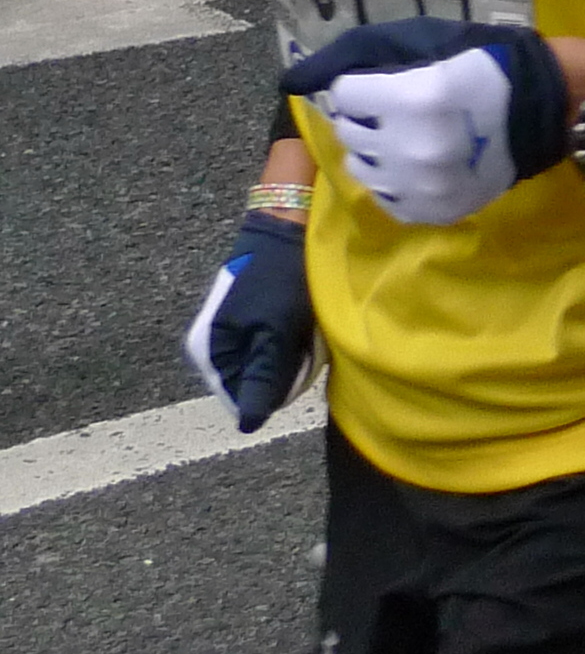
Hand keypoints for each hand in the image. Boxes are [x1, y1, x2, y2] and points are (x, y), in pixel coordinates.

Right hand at [182, 210, 317, 430]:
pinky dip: (290, 339)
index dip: (276, 391)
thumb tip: (248, 426)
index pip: (243, 401)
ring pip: (267, 364)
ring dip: (290, 355)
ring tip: (304, 329)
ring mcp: (231, 331)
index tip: (297, 366)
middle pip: (255, 383)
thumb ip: (262, 379)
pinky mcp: (248, 317)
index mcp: (211, 354)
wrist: (284, 227)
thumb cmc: (280, 281)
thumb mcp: (275, 333)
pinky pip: (271, 344)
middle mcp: (213, 347)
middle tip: (303, 343)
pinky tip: (302, 320)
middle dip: (284, 371)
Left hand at [283, 20, 569, 225]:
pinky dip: (395, 180)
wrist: (550, 111)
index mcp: (411, 98)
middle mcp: (409, 146)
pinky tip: (418, 164)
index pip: (343, 94)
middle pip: (349, 131)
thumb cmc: (492, 67)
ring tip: (405, 139)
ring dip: (376, 150)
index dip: (361, 85)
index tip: (380, 83)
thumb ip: (376, 54)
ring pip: (361, 167)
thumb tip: (314, 74)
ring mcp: (420, 185)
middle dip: (365, 117)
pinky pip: (386, 198)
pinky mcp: (431, 209)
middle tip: (394, 111)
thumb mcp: (436, 44)